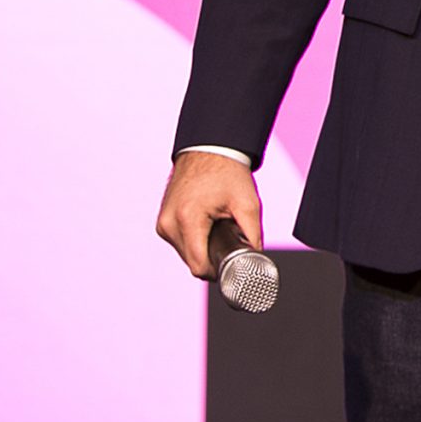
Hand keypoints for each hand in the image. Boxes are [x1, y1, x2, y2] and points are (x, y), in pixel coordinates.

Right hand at [156, 150, 263, 278]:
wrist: (208, 150)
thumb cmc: (227, 173)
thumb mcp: (248, 204)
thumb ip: (253, 236)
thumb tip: (257, 260)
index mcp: (188, 219)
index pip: (199, 266)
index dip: (219, 271)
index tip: (234, 264)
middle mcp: (169, 224)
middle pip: (193, 263)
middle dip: (213, 257)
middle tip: (231, 239)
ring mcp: (163, 223)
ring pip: (186, 255)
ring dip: (203, 249)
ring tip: (218, 229)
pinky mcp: (162, 222)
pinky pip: (180, 244)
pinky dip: (195, 241)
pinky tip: (207, 227)